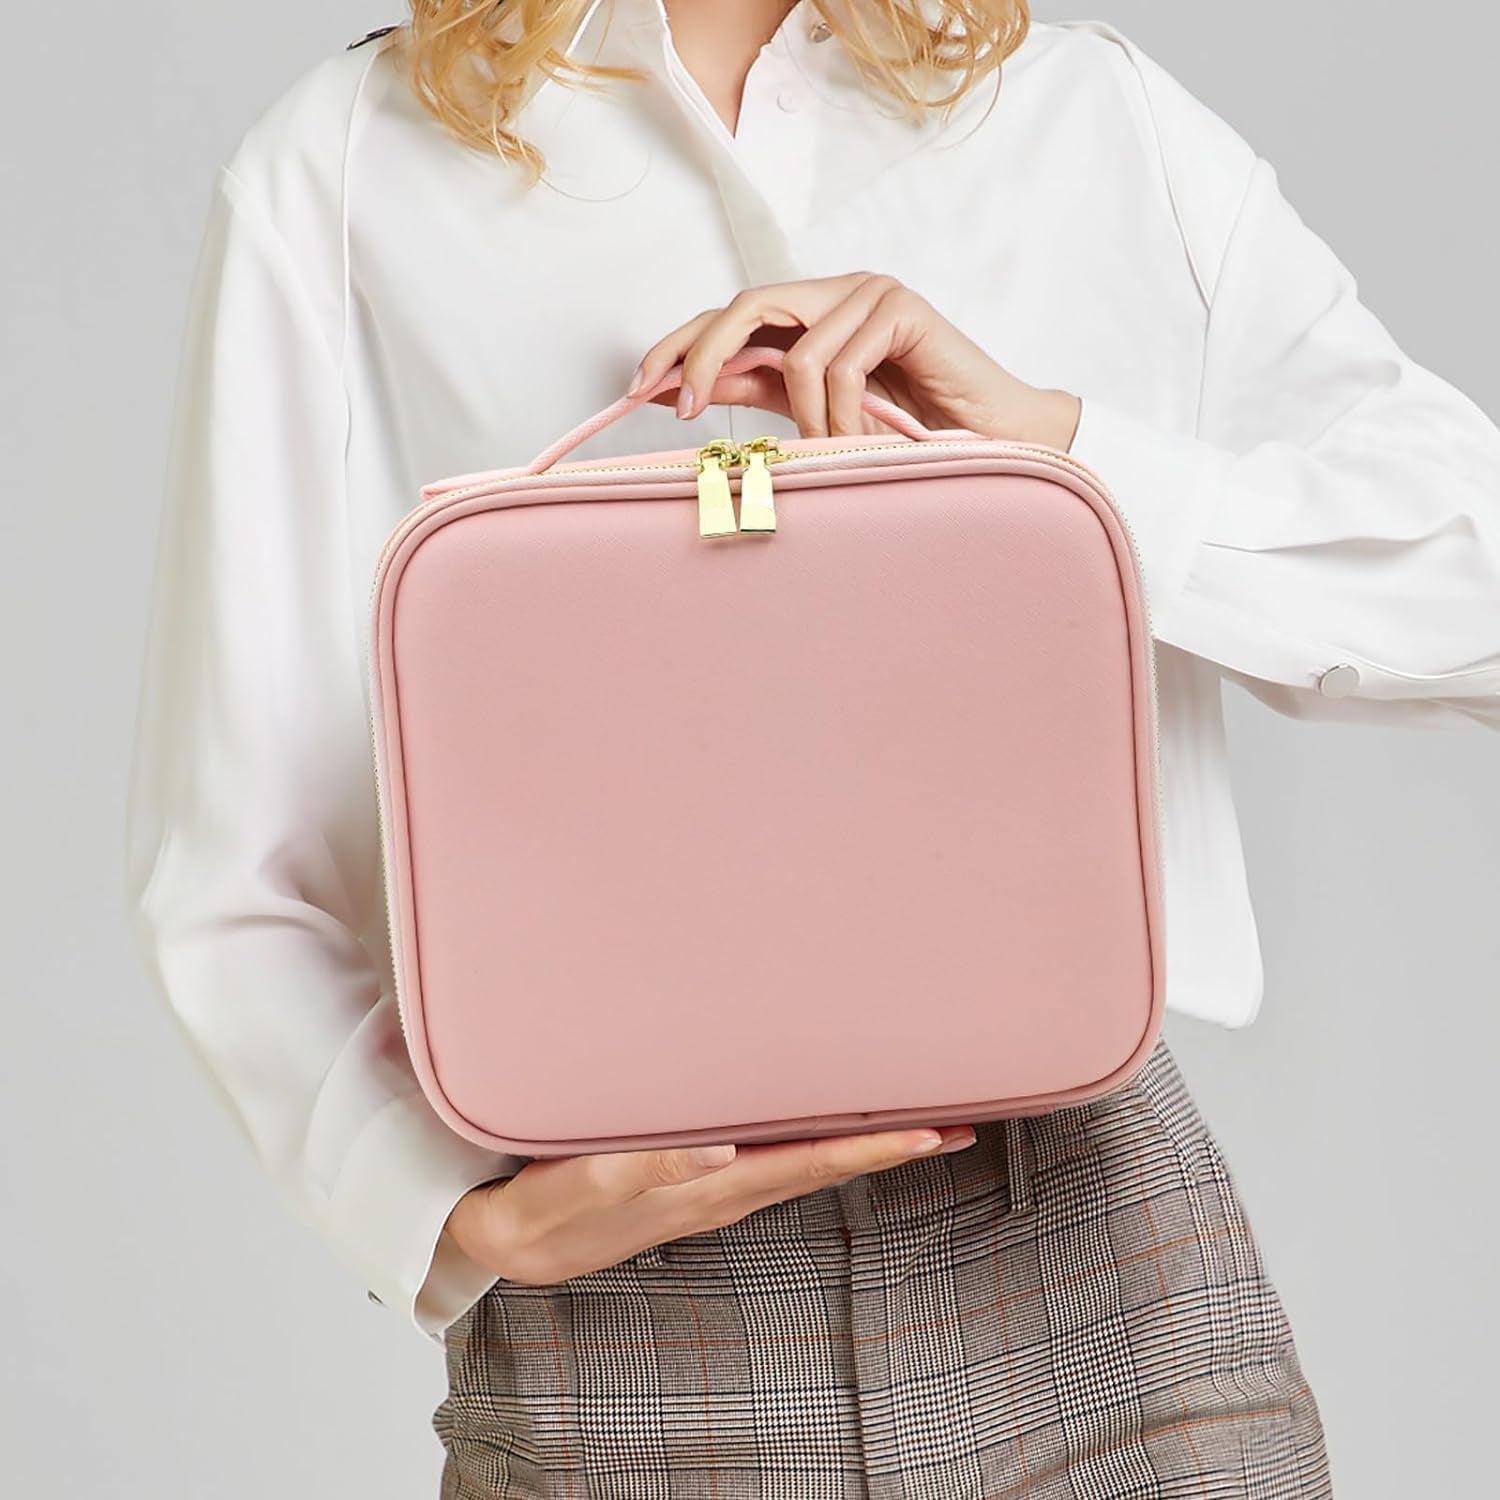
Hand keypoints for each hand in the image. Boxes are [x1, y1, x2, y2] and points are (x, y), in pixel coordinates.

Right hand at [445, 1124, 977, 1285]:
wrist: (518, 1243)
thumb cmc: (552, 1206)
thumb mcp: (592, 1182)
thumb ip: (654, 1164)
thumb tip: (723, 1151)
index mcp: (713, 1186)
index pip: (810, 1164)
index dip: (872, 1149)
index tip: (931, 1132)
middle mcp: (728, 1191)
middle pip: (826, 1166)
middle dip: (890, 1147)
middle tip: (957, 1123)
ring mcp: (716, 1191)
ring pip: (805, 1165)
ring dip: (860, 1147)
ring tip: (912, 1126)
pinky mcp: (699, 1182)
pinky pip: (773, 1160)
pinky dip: (814, 1145)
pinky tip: (822, 1128)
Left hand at [627, 271, 1080, 449]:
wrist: (990, 441)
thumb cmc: (911, 430)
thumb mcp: (816, 412)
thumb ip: (761, 391)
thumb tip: (693, 388)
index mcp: (815, 311)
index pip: (730, 315)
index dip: (680, 345)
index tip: (639, 387)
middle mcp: (839, 291)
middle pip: (746, 307)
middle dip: (703, 357)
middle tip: (685, 409)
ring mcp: (872, 293)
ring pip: (796, 352)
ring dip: (806, 418)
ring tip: (835, 451)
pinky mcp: (902, 308)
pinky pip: (839, 365)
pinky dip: (840, 414)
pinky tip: (863, 439)